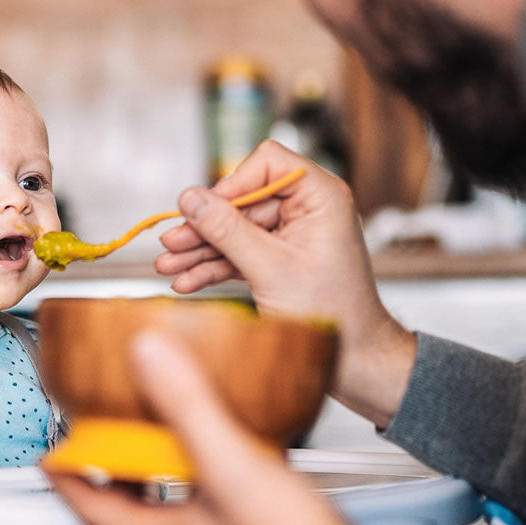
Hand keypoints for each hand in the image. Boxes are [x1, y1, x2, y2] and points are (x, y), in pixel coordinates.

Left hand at [50, 331, 355, 524]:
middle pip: (121, 503)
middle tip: (103, 430)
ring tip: (158, 429)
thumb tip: (148, 355)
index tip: (52, 447)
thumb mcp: (231, 466)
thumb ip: (188, 407)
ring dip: (153, 466)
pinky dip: (195, 471)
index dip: (64, 471)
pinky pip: (201, 500)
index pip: (85, 504)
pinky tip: (220, 447)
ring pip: (163, 502)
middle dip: (109, 465)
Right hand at [156, 142, 414, 423]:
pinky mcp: (279, 258)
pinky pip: (238, 252)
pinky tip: (188, 280)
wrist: (356, 361)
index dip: (232, 183)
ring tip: (169, 266)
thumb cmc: (335, 314)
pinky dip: (213, 266)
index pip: (267, 163)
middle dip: (204, 226)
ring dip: (201, 249)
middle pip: (241, 201)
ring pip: (234, 229)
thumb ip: (227, 230)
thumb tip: (191, 199)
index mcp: (320, 197)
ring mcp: (291, 235)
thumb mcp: (271, 268)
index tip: (203, 208)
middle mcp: (307, 209)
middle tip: (172, 241)